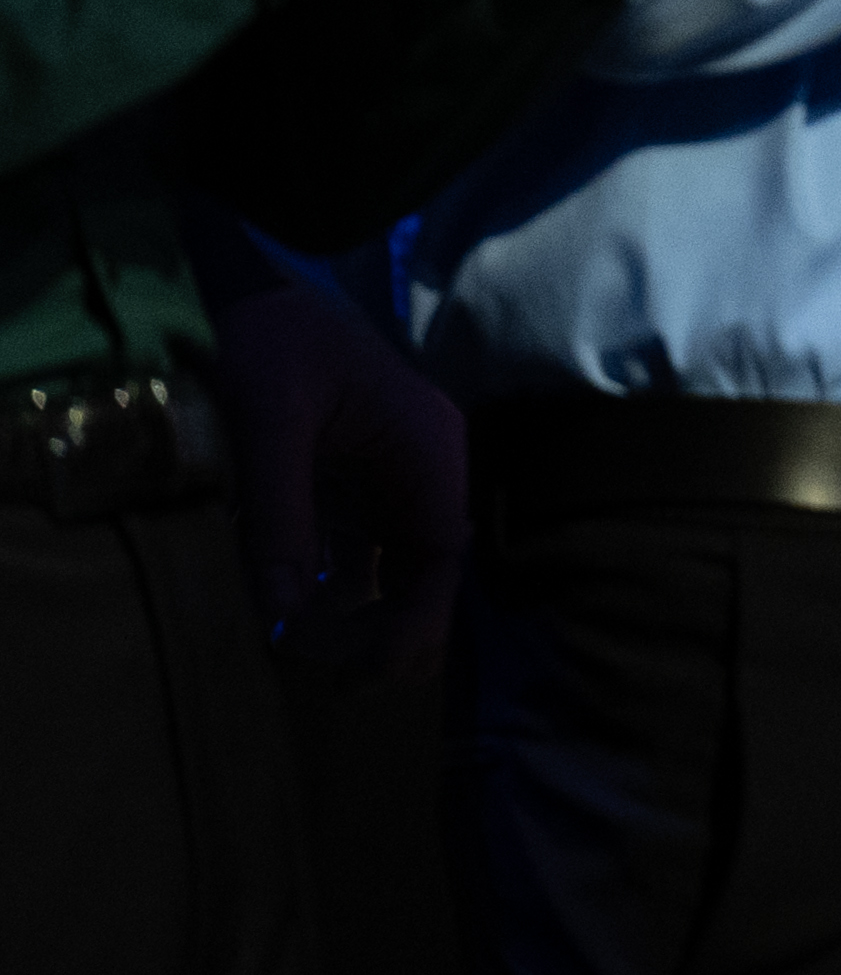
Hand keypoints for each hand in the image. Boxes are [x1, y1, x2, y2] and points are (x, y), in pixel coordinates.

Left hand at [209, 261, 469, 696]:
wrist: (262, 294)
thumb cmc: (277, 348)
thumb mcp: (270, 431)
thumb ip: (277, 522)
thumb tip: (281, 619)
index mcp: (428, 451)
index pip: (443, 554)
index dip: (419, 619)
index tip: (376, 670)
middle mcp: (426, 469)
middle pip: (429, 570)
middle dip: (393, 630)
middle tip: (336, 680)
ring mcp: (398, 475)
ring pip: (399, 567)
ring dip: (364, 615)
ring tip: (313, 658)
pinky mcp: (365, 481)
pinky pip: (365, 548)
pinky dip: (339, 588)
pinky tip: (301, 615)